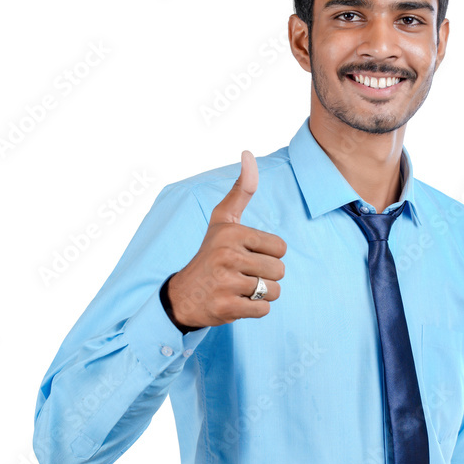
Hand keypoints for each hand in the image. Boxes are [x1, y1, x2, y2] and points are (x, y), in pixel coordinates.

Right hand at [166, 150, 286, 328]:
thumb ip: (241, 189)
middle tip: (243, 275)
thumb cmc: (210, 253)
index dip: (268, 254)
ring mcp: (226, 283)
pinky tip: (236, 301)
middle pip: (279, 271)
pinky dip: (255, 310)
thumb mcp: (223, 220)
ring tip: (240, 288)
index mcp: (232, 233)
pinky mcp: (227, 307)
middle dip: (266, 276)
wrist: (183, 295)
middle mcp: (227, 256)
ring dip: (261, 294)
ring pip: (273, 291)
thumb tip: (248, 153)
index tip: (246, 256)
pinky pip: (263, 310)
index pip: (280, 247)